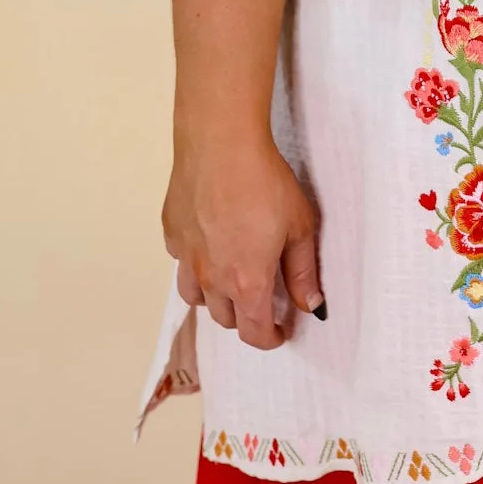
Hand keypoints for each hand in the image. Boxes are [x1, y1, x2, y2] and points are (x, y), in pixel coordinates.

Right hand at [162, 132, 323, 349]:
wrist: (221, 144)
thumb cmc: (265, 182)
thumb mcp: (299, 227)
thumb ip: (303, 272)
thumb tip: (311, 305)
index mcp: (246, 283)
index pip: (254, 333)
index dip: (269, 339)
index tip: (279, 333)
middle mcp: (211, 278)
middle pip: (225, 318)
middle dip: (245, 317)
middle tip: (261, 301)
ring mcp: (186, 257)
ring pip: (196, 297)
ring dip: (215, 298)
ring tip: (231, 281)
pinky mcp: (172, 232)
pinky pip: (182, 262)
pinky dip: (195, 264)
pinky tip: (209, 244)